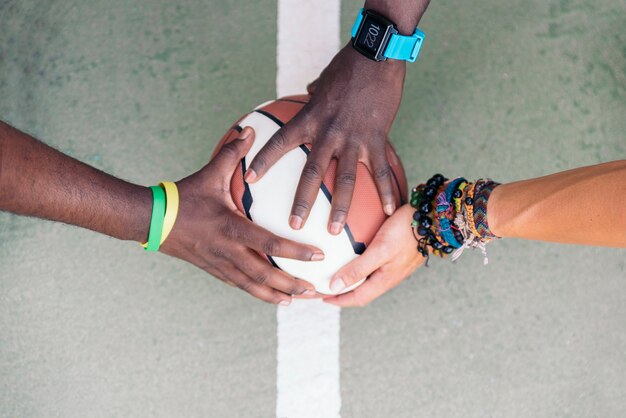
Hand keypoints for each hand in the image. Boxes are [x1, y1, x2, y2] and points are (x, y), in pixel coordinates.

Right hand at [160, 127, 323, 304]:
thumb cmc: (183, 197)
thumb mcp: (209, 174)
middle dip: (292, 283)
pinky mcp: (213, 270)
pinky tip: (272, 296)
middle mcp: (227, 251)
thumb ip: (231, 153)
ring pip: (253, 286)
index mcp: (230, 228)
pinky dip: (258, 293)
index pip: (269, 244)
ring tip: (299, 299)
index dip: (295, 251)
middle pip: (265, 275)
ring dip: (277, 294)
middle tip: (315, 288)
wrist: (150, 220)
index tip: (318, 254)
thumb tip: (249, 129)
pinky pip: (240, 285)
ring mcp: (219, 264)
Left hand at [245, 45, 405, 233]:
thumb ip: (313, 95)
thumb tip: (307, 92)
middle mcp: (329, 132)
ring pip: (345, 180)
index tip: (249, 178)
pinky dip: (386, 190)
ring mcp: (354, 138)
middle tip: (294, 225)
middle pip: (312, 172)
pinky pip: (381, 170)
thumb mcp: (323, 81)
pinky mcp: (377, 138)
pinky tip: (390, 209)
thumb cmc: (347, 65)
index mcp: (310, 118)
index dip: (264, 160)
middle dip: (302, 201)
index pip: (281, 142)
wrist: (376, 55)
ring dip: (340, 208)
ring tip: (335, 230)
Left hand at [323, 204, 423, 306]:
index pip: (357, 298)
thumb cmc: (406, 231)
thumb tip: (335, 288)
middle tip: (325, 287)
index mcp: (385, 280)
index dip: (339, 300)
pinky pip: (375, 267)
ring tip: (337, 274)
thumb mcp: (379, 250)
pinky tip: (356, 256)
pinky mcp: (397, 255)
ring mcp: (395, 266)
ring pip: (369, 280)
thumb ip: (358, 269)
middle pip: (362, 291)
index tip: (322, 298)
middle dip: (343, 293)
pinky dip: (361, 267)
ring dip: (353, 280)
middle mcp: (390, 276)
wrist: (434, 217)